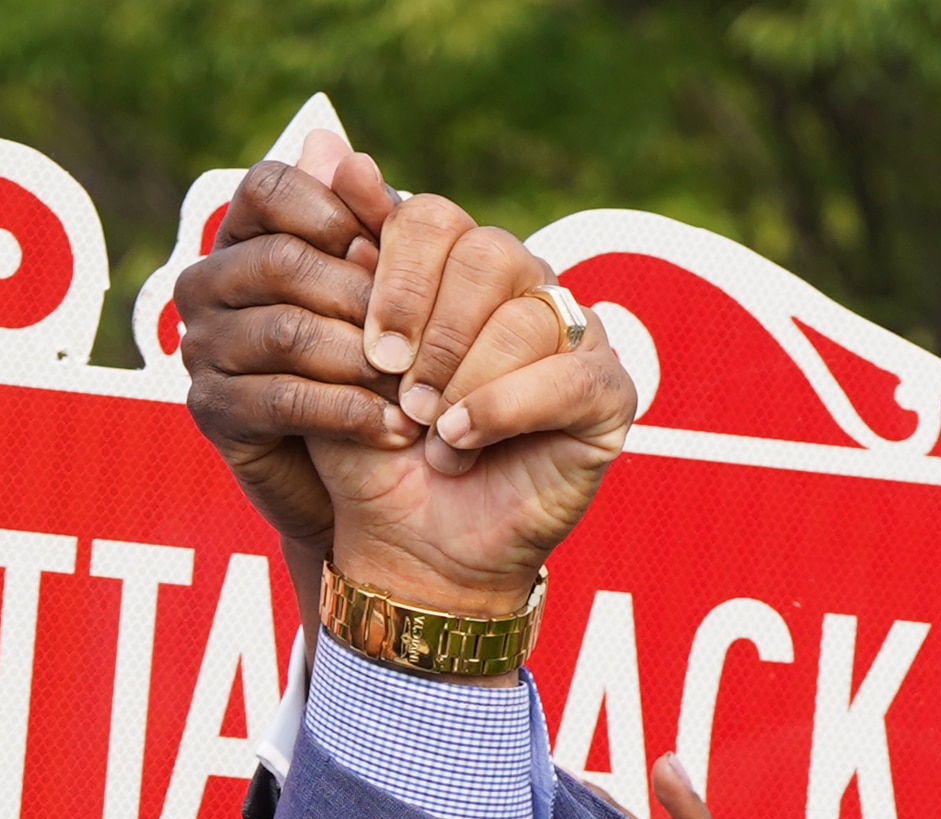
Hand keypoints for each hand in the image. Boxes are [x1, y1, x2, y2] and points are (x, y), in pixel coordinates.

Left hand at [180, 128, 631, 621]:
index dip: (397, 273)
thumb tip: (332, 145)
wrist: (406, 550)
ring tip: (428, 433)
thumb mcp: (336, 358)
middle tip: (397, 389)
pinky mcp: (607, 394)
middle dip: (429, 324)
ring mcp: (572, 339)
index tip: (367, 346)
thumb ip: (339, 260)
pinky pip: (569, 372)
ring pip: (526, 314)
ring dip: (461, 380)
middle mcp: (524, 291)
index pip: (437, 219)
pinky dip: (504, 406)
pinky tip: (462, 441)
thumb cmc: (372, 458)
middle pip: (488, 251)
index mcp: (459, 273)